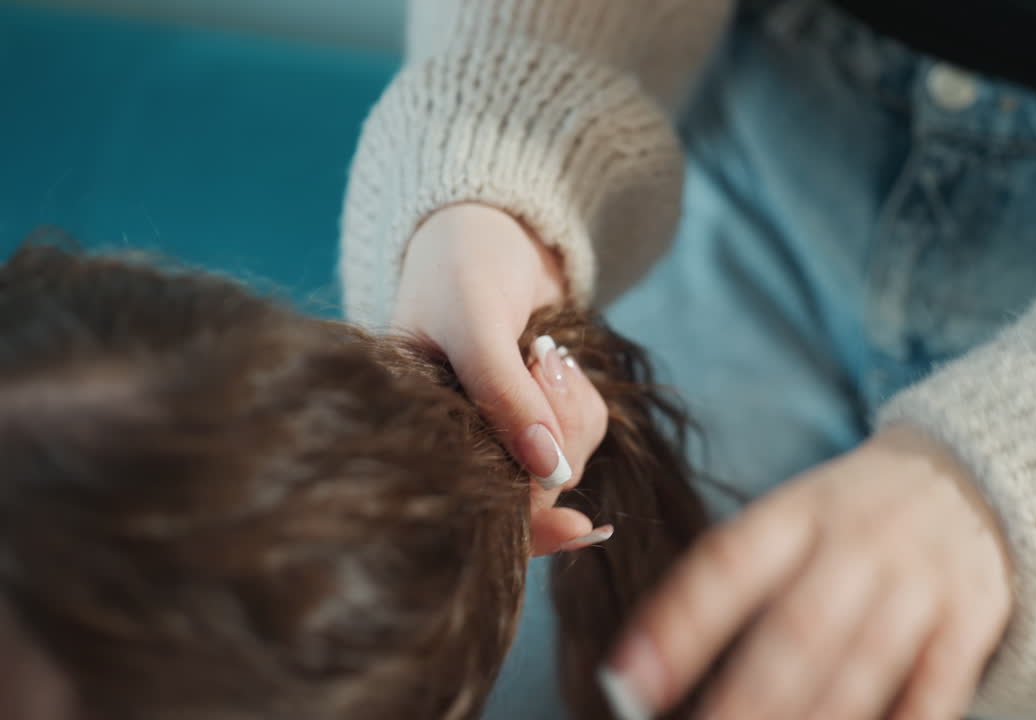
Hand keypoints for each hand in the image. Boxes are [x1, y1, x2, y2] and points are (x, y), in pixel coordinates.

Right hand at [393, 204, 608, 555]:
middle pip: (528, 493)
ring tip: (542, 353)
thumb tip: (552, 472)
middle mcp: (454, 449)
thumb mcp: (474, 320)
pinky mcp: (535, 424)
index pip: (469, 505)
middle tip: (542, 362)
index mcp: (416, 433)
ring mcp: (498, 439)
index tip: (576, 526)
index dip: (523, 526)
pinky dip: (581, 401)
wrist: (493, 227)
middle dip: (554, 435)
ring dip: (571, 410)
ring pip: (563, 465)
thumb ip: (505, 394)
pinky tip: (555, 362)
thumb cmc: (460, 265)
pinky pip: (581, 437)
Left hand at [602, 425, 1013, 719]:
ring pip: (861, 667)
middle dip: (744, 698)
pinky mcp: (970, 620)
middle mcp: (858, 541)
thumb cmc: (852, 516)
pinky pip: (935, 690)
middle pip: (796, 630)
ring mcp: (919, 581)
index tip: (628, 678)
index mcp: (799, 512)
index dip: (677, 623)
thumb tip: (653, 665)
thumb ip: (737, 578)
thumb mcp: (795, 517)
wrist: (972, 474)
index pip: (729, 564)